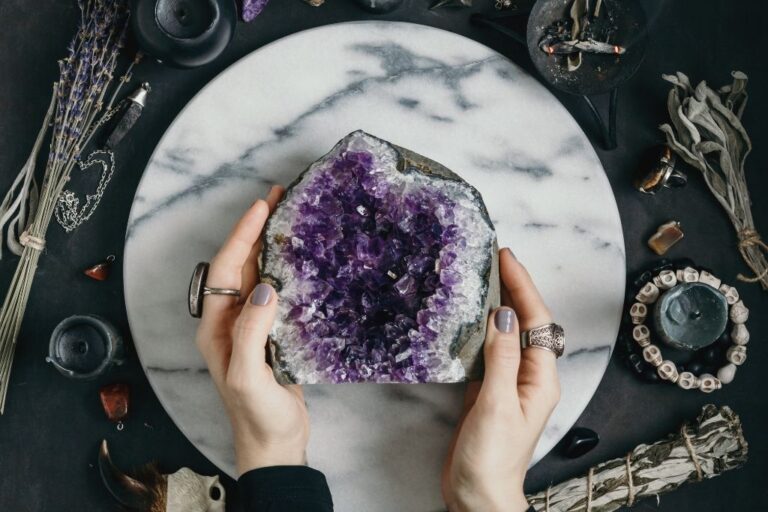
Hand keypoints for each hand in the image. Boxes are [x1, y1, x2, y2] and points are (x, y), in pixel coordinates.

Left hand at [195, 186, 309, 475]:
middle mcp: (229, 319)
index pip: (225, 268)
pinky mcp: (271, 332)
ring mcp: (250, 324)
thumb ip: (252, 331)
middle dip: (254, 229)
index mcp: (216, 325)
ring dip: (269, 243)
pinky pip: (274, 290)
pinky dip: (284, 267)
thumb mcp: (248, 374)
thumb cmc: (256, 413)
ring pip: (256, 273)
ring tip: (287, 216)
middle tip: (277, 198)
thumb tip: (265, 287)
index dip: (243, 234)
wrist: (274, 441)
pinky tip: (299, 257)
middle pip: (238, 264)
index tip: (261, 206)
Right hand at [442, 248, 560, 511]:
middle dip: (515, 288)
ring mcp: (510, 382)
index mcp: (541, 378)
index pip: (536, 320)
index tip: (506, 259)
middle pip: (526, 321)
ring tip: (486, 276)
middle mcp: (530, 376)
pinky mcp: (490, 389)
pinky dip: (483, 327)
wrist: (478, 494)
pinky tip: (472, 316)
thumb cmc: (492, 458)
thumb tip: (504, 315)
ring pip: (508, 332)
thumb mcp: (498, 404)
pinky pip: (491, 348)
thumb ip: (502, 358)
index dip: (523, 286)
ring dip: (500, 303)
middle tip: (496, 258)